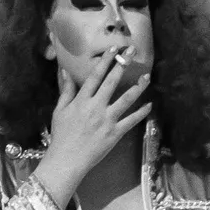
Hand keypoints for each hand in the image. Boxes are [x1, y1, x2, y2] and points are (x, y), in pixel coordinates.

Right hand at [34, 55, 152, 208]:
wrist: (67, 160)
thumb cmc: (62, 136)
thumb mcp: (60, 111)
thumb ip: (66, 91)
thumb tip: (65, 71)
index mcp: (82, 100)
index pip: (95, 76)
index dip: (105, 61)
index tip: (113, 48)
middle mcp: (96, 107)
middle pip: (112, 82)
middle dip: (122, 64)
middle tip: (132, 51)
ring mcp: (107, 120)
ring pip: (125, 100)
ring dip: (137, 87)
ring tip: (146, 77)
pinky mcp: (115, 133)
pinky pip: (131, 121)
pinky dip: (141, 113)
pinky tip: (150, 105)